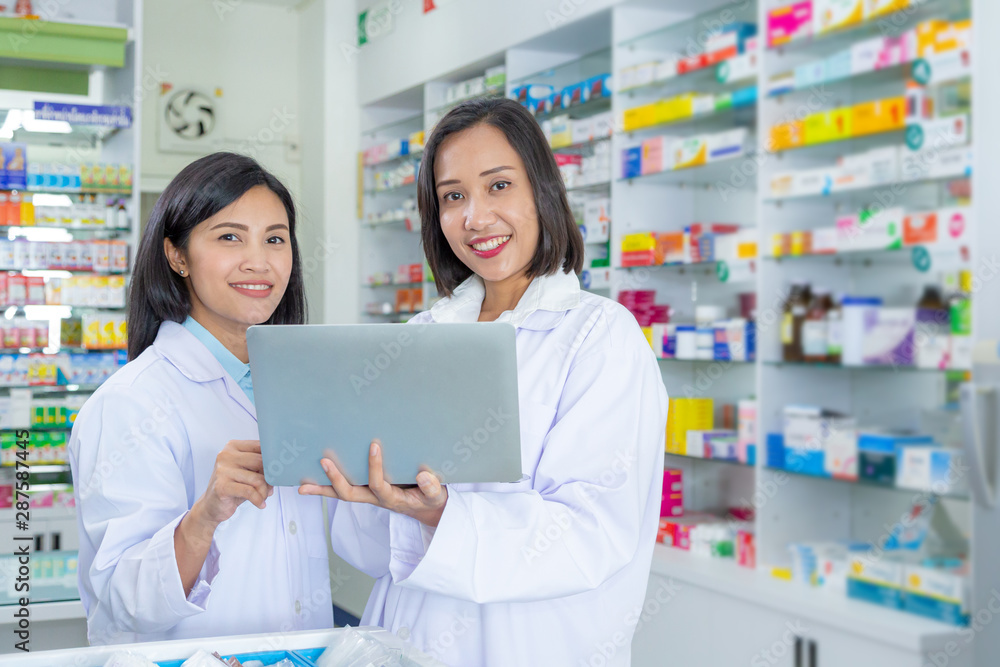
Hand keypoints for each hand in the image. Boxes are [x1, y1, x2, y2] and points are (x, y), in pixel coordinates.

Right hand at [192, 439, 273, 529]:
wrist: (212, 506)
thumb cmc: (233, 486)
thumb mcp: (247, 472)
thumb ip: (261, 466)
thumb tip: (283, 468)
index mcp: (232, 447)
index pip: (260, 446)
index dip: (273, 458)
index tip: (280, 468)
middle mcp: (226, 455)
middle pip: (261, 462)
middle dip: (270, 477)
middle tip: (270, 487)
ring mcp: (222, 470)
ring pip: (257, 479)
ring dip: (264, 491)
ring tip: (263, 497)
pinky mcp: (221, 486)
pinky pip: (250, 491)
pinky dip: (258, 499)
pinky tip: (260, 504)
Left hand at [299, 440, 447, 527]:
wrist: (428, 509)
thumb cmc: (431, 499)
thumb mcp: (437, 496)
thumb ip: (432, 488)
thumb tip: (423, 476)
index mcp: (392, 499)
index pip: (379, 485)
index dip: (375, 468)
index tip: (374, 445)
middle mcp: (376, 498)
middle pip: (351, 495)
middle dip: (336, 480)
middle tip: (324, 462)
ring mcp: (369, 496)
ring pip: (342, 495)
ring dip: (323, 489)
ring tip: (302, 485)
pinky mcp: (366, 491)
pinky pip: (344, 491)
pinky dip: (326, 488)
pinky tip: (310, 483)